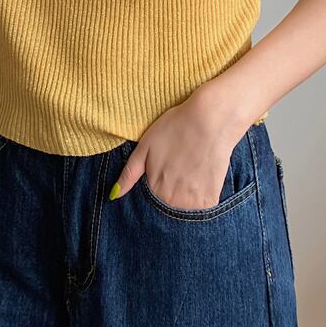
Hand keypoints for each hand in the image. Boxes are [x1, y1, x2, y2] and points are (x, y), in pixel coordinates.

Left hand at [109, 90, 244, 209]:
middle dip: (169, 190)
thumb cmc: (175, 128)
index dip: (155, 183)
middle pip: (167, 203)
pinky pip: (202, 207)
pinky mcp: (212, 199)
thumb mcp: (145, 147)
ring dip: (185, 195)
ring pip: (184, 206)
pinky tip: (201, 175)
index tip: (164, 168)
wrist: (211, 119)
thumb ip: (129, 174)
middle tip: (178, 165)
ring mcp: (194, 203)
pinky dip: (201, 195)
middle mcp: (173, 201)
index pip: (150, 199)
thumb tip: (113, 195)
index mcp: (154, 190)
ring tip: (190, 169)